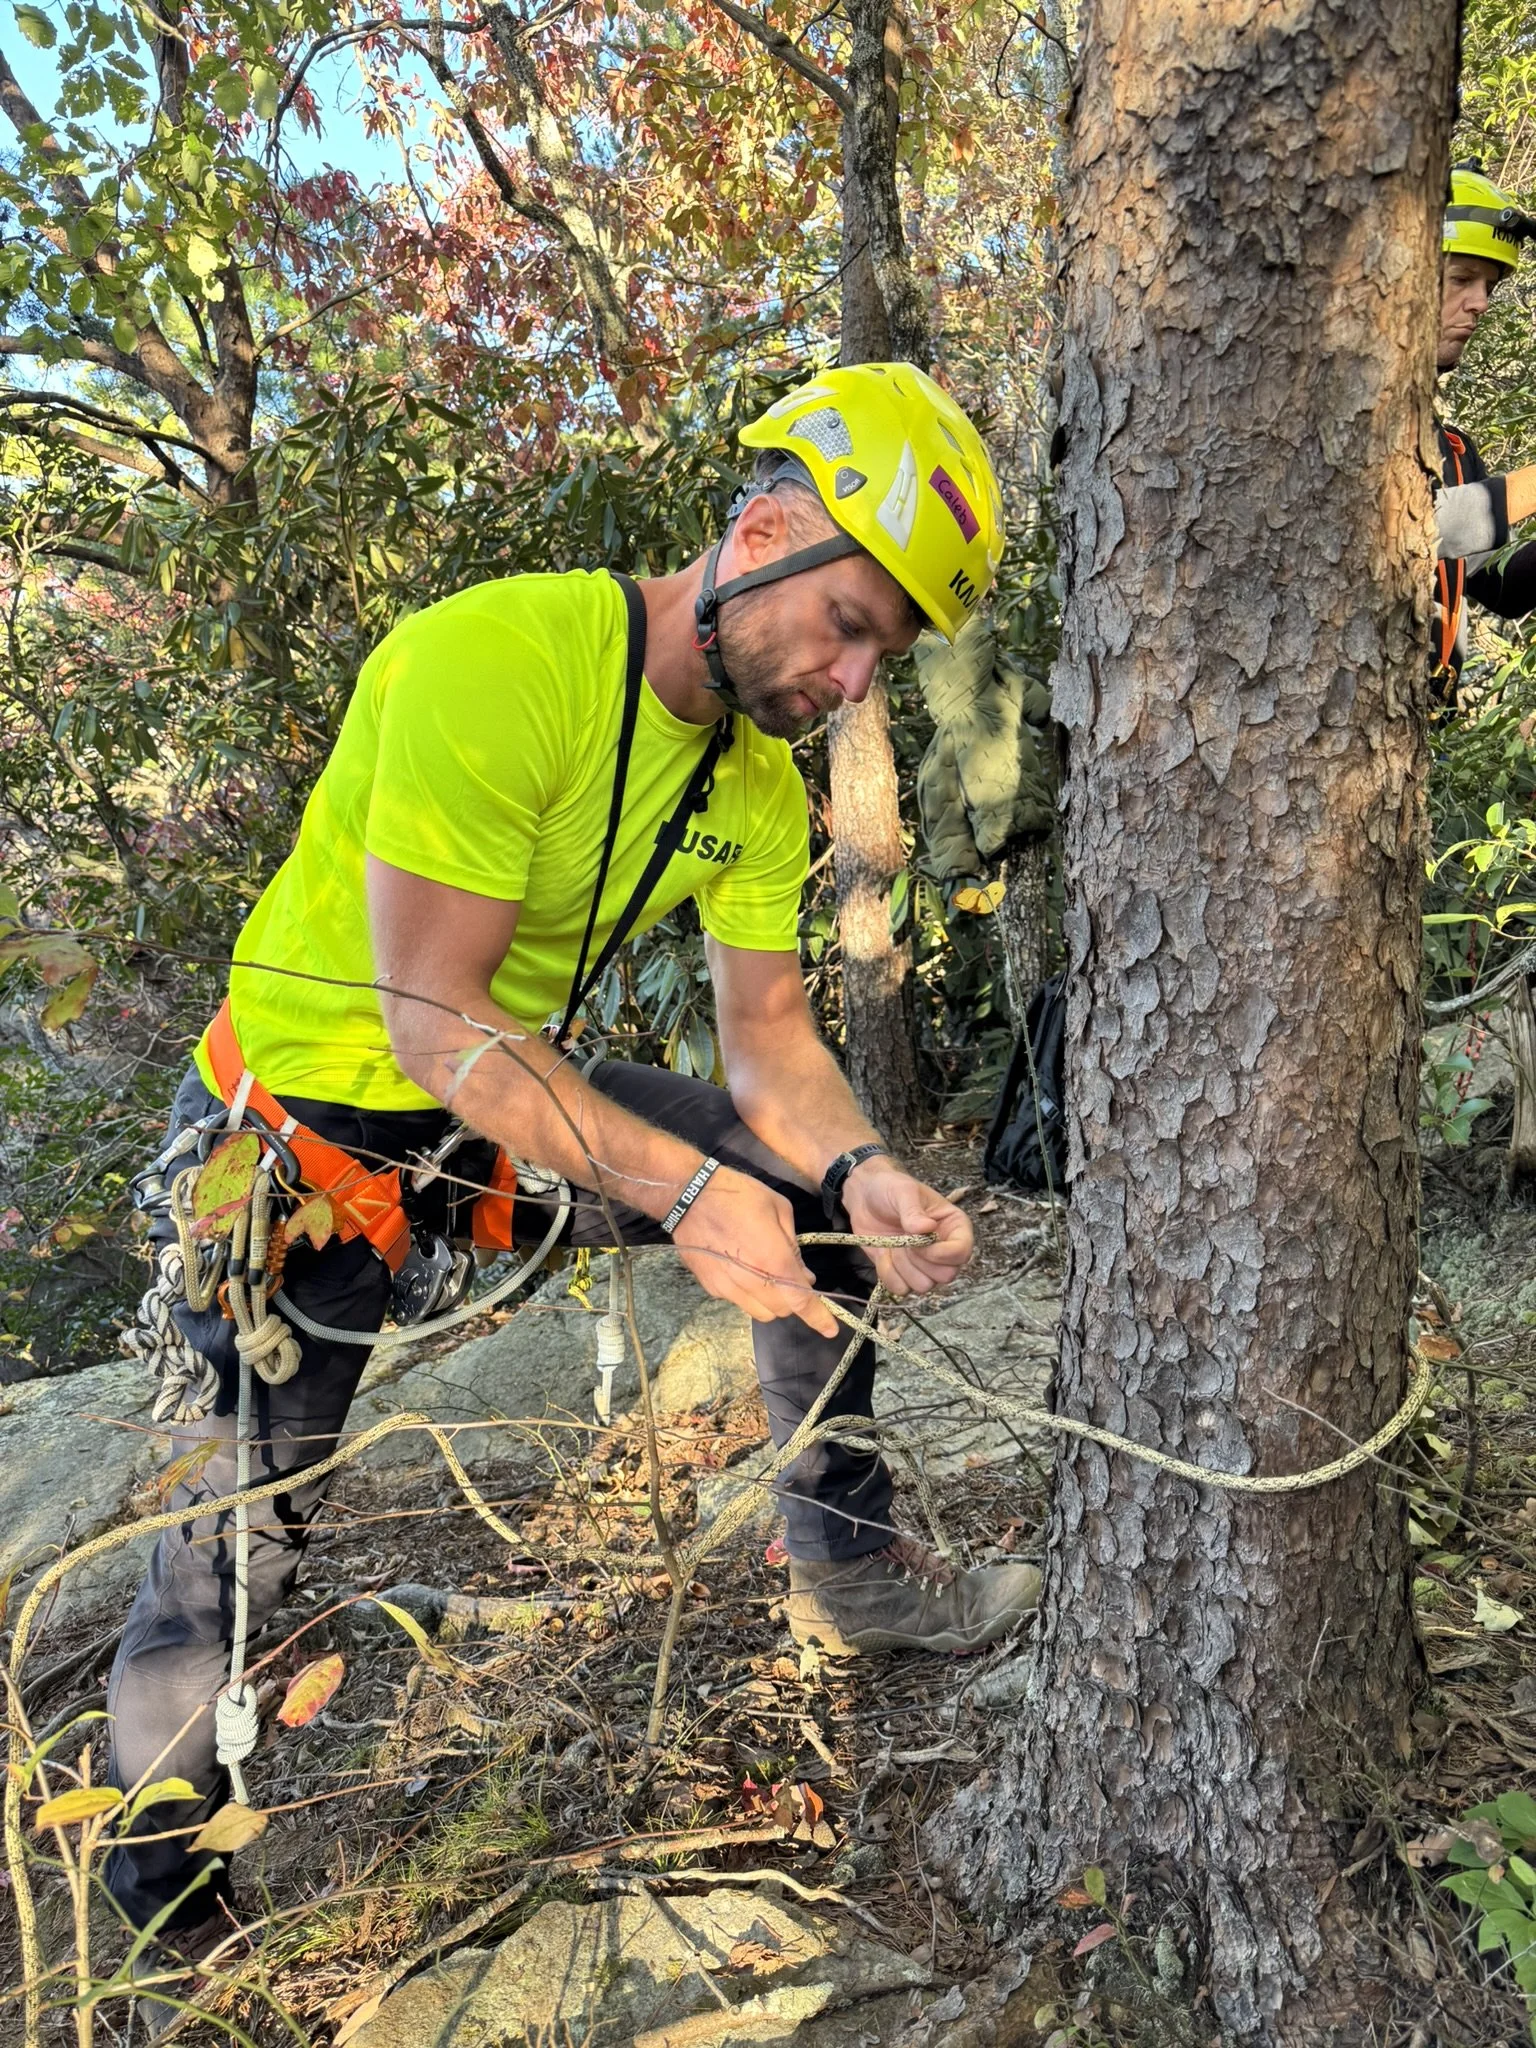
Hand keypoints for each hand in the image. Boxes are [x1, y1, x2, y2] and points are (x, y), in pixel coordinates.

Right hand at [670, 1165, 838, 1338]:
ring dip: (770, 1301)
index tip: (830, 1329)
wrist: (688, 1196)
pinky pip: (738, 1301)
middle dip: (791, 1300)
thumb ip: (793, 1247)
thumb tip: (802, 1274)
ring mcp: (728, 1288)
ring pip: (759, 1312)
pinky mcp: (711, 1288)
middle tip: (790, 1276)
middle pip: (781, 1310)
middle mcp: (751, 1282)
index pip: (800, 1300)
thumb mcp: (779, 1209)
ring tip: (764, 1275)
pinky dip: (748, 1293)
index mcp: (773, 1260)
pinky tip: (740, 1269)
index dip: (818, 1318)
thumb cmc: (738, 1195)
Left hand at [841, 1159, 972, 1297]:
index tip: (919, 1242)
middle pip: (946, 1275)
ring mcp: (924, 1265)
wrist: (864, 1197)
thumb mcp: (903, 1192)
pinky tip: (885, 1255)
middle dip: (920, 1261)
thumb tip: (927, 1228)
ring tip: (894, 1245)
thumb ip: (914, 1211)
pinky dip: (889, 1274)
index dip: (942, 1254)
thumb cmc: (890, 1188)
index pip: (962, 1252)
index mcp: (953, 1226)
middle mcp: (944, 1249)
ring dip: (903, 1267)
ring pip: (924, 1285)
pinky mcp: (903, 1274)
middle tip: (904, 1241)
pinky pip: (901, 1289)